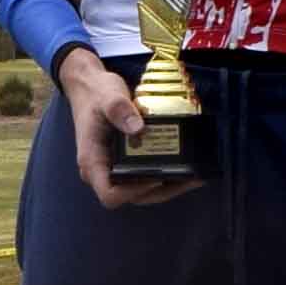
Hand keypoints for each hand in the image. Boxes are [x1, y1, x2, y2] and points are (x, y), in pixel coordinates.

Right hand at [60, 48, 177, 209]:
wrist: (90, 87)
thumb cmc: (95, 93)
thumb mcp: (106, 95)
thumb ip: (119, 109)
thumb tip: (138, 128)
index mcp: (92, 161)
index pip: (110, 194)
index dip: (134, 192)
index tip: (156, 177)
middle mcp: (102, 171)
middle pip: (132, 196)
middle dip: (162, 190)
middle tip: (189, 178)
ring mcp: (115, 169)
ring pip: (143, 191)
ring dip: (169, 187)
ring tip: (195, 176)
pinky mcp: (126, 164)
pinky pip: (146, 178)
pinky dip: (166, 177)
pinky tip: (186, 169)